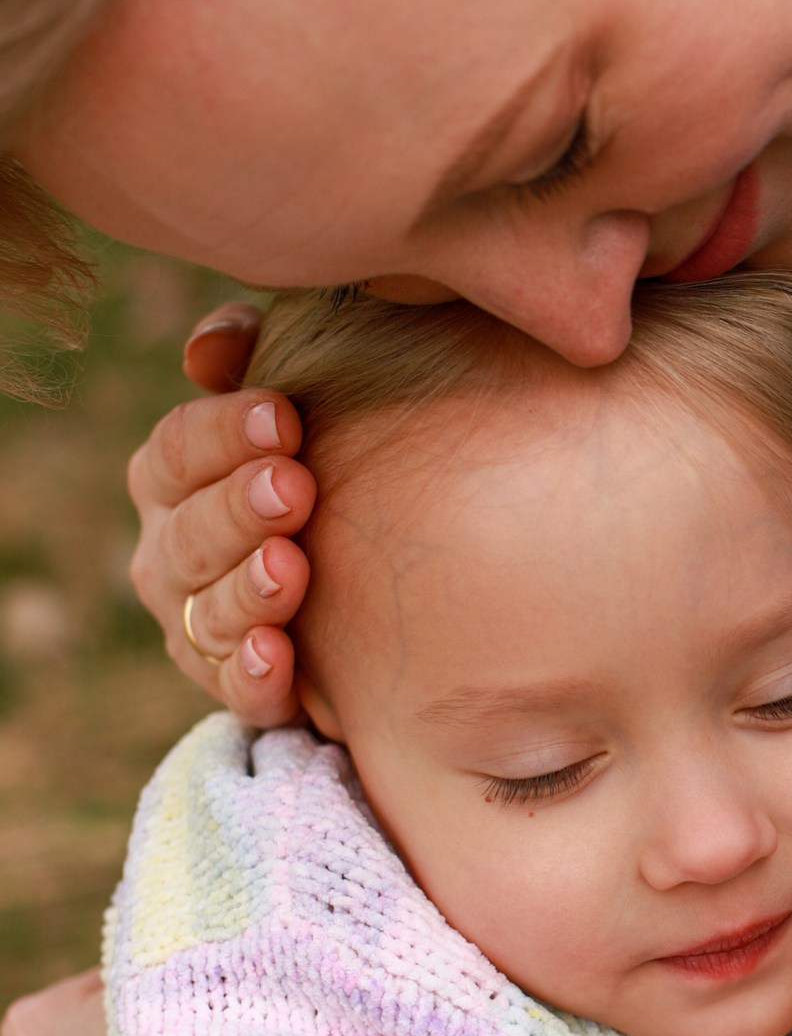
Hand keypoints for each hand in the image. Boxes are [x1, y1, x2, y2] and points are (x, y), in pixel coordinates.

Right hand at [127, 302, 313, 727]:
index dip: (222, 431)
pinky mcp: (239, 683)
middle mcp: (171, 550)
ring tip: (292, 567)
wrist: (376, 570)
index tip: (284, 416)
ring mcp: (198, 622)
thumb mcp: (299, 396)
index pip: (177, 448)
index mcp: (174, 475)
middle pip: (188, 532)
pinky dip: (255, 675)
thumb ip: (254, 352)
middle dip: (238, 508)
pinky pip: (237, 687)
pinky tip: (281, 655)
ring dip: (248, 589)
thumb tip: (210, 348)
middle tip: (294, 486)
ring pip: (208, 611)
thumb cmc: (324, 457)